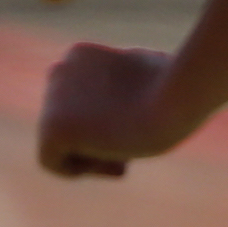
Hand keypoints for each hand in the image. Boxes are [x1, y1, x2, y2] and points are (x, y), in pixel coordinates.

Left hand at [36, 40, 177, 177]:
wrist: (177, 98)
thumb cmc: (177, 88)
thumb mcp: (152, 78)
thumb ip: (126, 86)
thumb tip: (122, 98)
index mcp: (81, 56)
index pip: (77, 96)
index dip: (103, 119)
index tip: (134, 129)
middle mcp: (60, 71)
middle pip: (66, 118)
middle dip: (96, 136)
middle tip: (132, 148)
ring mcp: (53, 98)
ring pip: (59, 140)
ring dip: (90, 153)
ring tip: (127, 158)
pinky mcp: (53, 127)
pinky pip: (50, 161)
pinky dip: (78, 170)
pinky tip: (116, 163)